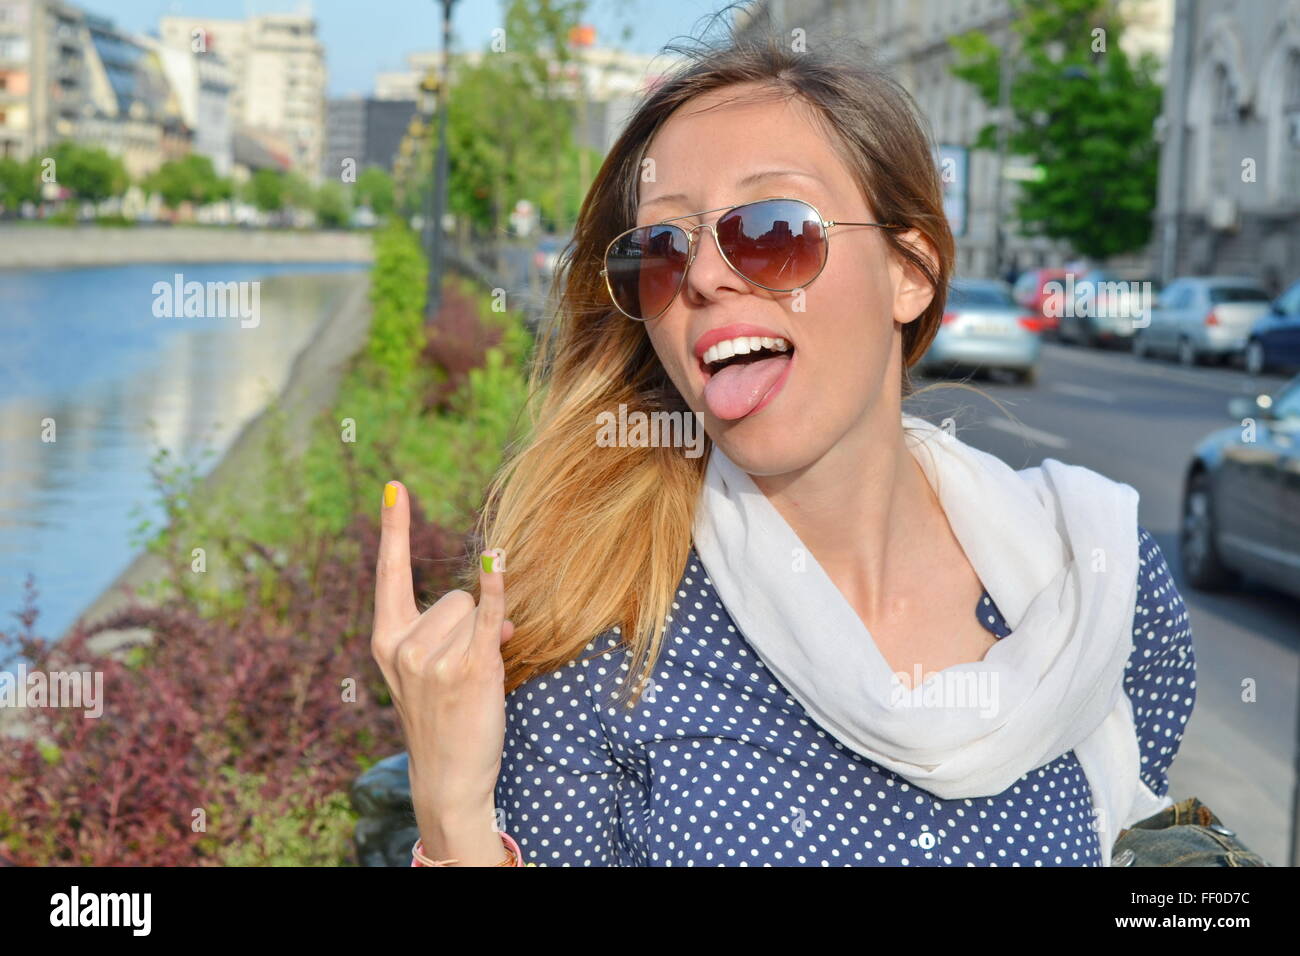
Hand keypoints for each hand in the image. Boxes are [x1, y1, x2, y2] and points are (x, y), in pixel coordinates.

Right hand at [370, 480, 513, 819]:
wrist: (449, 779)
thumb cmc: (442, 722)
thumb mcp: (429, 674)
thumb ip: (449, 634)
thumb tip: (497, 610)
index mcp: (385, 641)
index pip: (389, 573)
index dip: (394, 528)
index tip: (394, 487)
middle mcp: (403, 646)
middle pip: (452, 596)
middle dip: (470, 623)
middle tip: (468, 667)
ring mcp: (434, 659)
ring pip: (474, 610)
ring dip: (487, 636)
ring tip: (477, 680)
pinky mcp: (470, 669)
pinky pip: (487, 616)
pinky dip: (495, 589)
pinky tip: (496, 562)